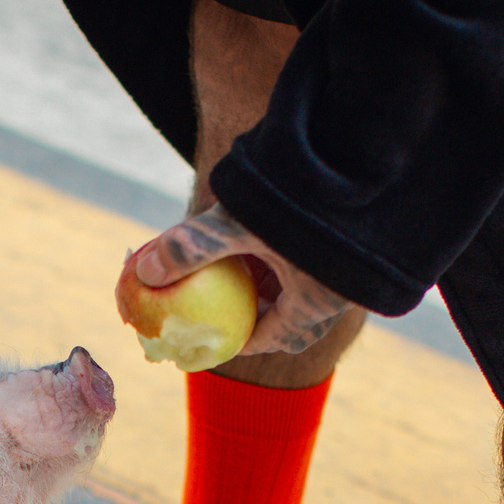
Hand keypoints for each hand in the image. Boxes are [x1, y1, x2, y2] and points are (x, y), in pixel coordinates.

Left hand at [128, 203, 356, 357]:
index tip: (213, 338)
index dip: (240, 342)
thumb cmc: (301, 203)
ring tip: (243, 271)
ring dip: (274, 285)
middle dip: (260, 317)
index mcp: (316, 302)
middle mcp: (338, 291)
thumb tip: (144, 271)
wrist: (359, 160)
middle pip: (294, 322)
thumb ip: (193, 247)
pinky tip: (268, 238)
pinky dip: (287, 260)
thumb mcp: (240, 227)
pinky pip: (314, 263)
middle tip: (228, 308)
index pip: (274, 338)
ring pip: (305, 290)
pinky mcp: (350, 244)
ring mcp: (346, 269)